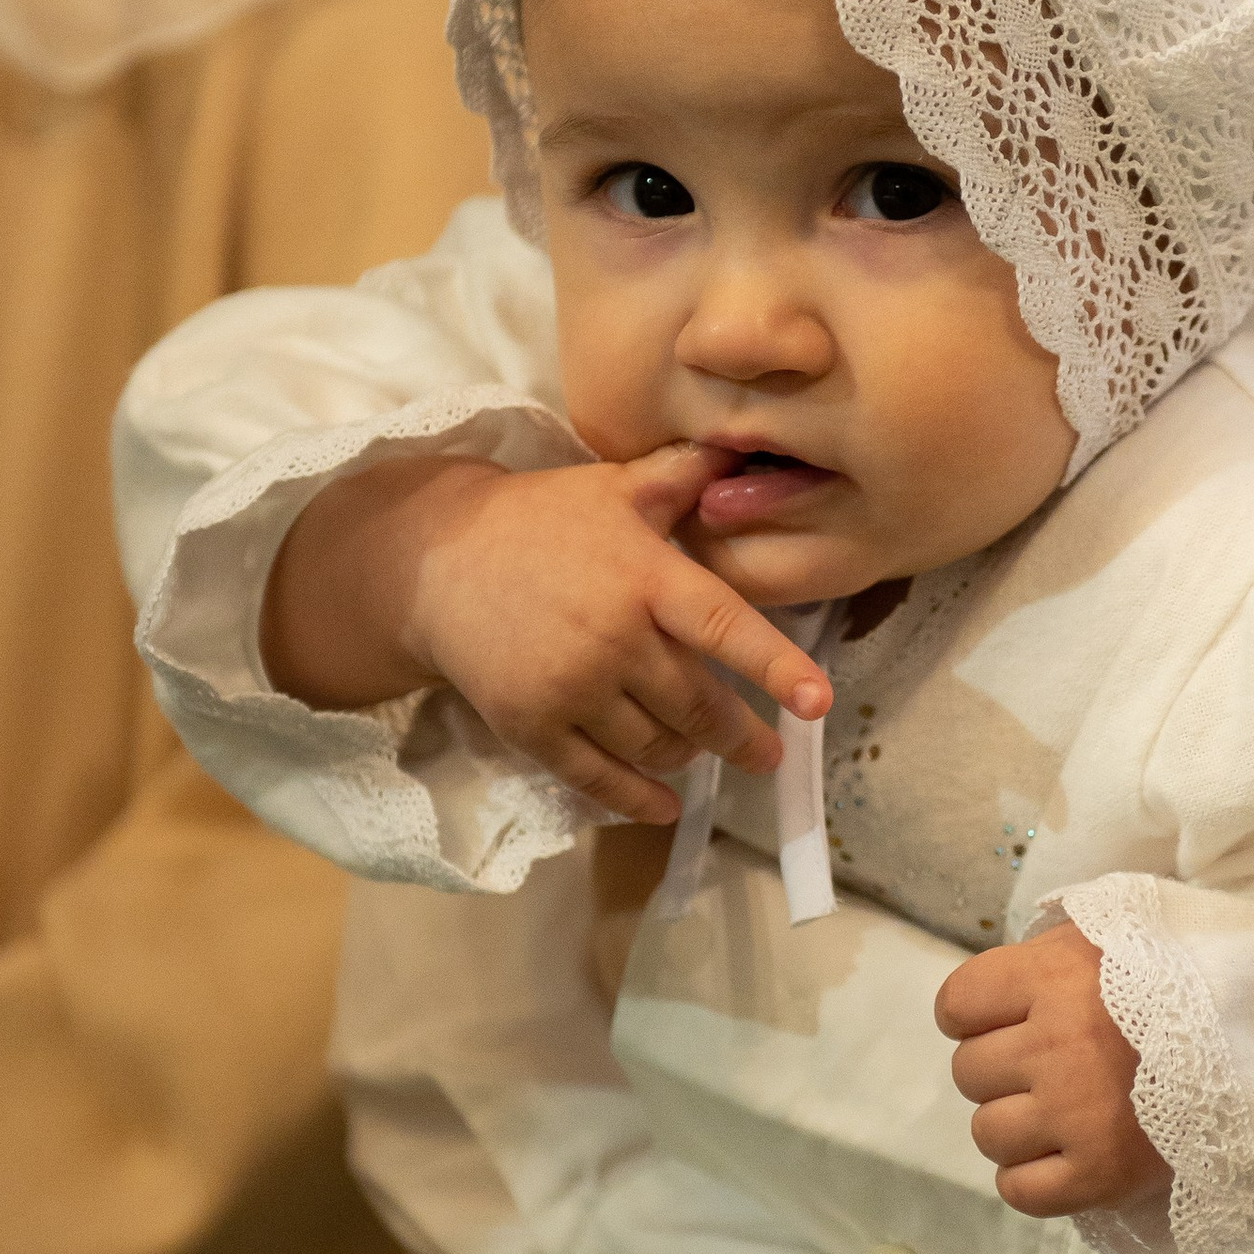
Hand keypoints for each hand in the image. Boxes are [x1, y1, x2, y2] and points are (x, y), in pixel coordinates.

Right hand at [260, 442, 829, 827]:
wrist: (436, 561)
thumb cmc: (540, 520)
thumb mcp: (612, 487)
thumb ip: (680, 477)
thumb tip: (742, 448)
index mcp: (644, 577)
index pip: (725, 626)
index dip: (776, 666)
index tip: (817, 703)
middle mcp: (613, 637)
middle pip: (697, 706)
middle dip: (742, 736)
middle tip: (769, 753)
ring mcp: (570, 687)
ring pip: (655, 745)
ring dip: (688, 756)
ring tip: (702, 751)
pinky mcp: (532, 725)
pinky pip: (598, 778)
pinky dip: (638, 799)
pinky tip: (665, 804)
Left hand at [936, 924, 1162, 1215]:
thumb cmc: (1187, 979)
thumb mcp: (1119, 936)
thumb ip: (1052, 955)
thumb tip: (997, 989)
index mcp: (1054, 977)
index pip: (956, 1005)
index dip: (976, 1016)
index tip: (1011, 1020)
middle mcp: (1054, 1044)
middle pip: (969, 1072)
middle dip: (1002, 1071)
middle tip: (1054, 1068)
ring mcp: (1074, 1114)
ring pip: (988, 1134)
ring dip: (1017, 1126)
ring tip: (1065, 1114)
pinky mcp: (1100, 1176)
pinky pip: (1019, 1191)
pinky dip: (1031, 1179)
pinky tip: (1064, 1159)